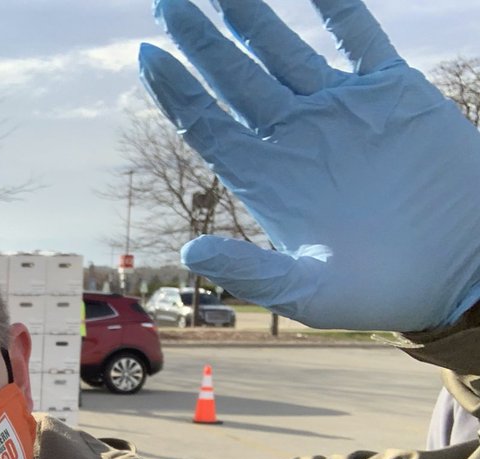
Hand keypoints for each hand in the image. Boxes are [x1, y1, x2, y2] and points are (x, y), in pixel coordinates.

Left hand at [140, 0, 479, 331]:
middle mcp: (292, 137)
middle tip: (167, 4)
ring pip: (282, 50)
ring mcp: (339, 110)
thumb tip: (191, 250)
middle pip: (232, 78)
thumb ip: (250, 270)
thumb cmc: (379, 292)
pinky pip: (359, 36)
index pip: (206, 125)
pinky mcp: (392, 92)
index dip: (176, 91)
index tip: (147, 56)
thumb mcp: (307, 291)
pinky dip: (336, 8)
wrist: (461, 272)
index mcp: (264, 179)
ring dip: (250, 17)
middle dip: (200, 41)